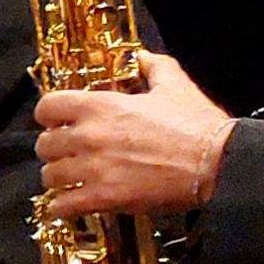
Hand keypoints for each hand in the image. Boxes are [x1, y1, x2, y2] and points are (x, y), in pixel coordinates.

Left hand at [39, 51, 233, 220]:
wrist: (218, 163)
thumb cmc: (198, 126)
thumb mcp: (176, 86)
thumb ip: (154, 67)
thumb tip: (142, 56)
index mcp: (100, 107)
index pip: (48, 107)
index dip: (49, 115)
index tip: (57, 122)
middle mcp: (89, 136)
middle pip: (44, 144)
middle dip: (55, 149)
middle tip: (68, 153)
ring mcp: (93, 169)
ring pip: (50, 176)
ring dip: (59, 178)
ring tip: (71, 179)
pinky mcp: (103, 198)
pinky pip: (63, 206)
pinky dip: (63, 207)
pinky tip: (71, 204)